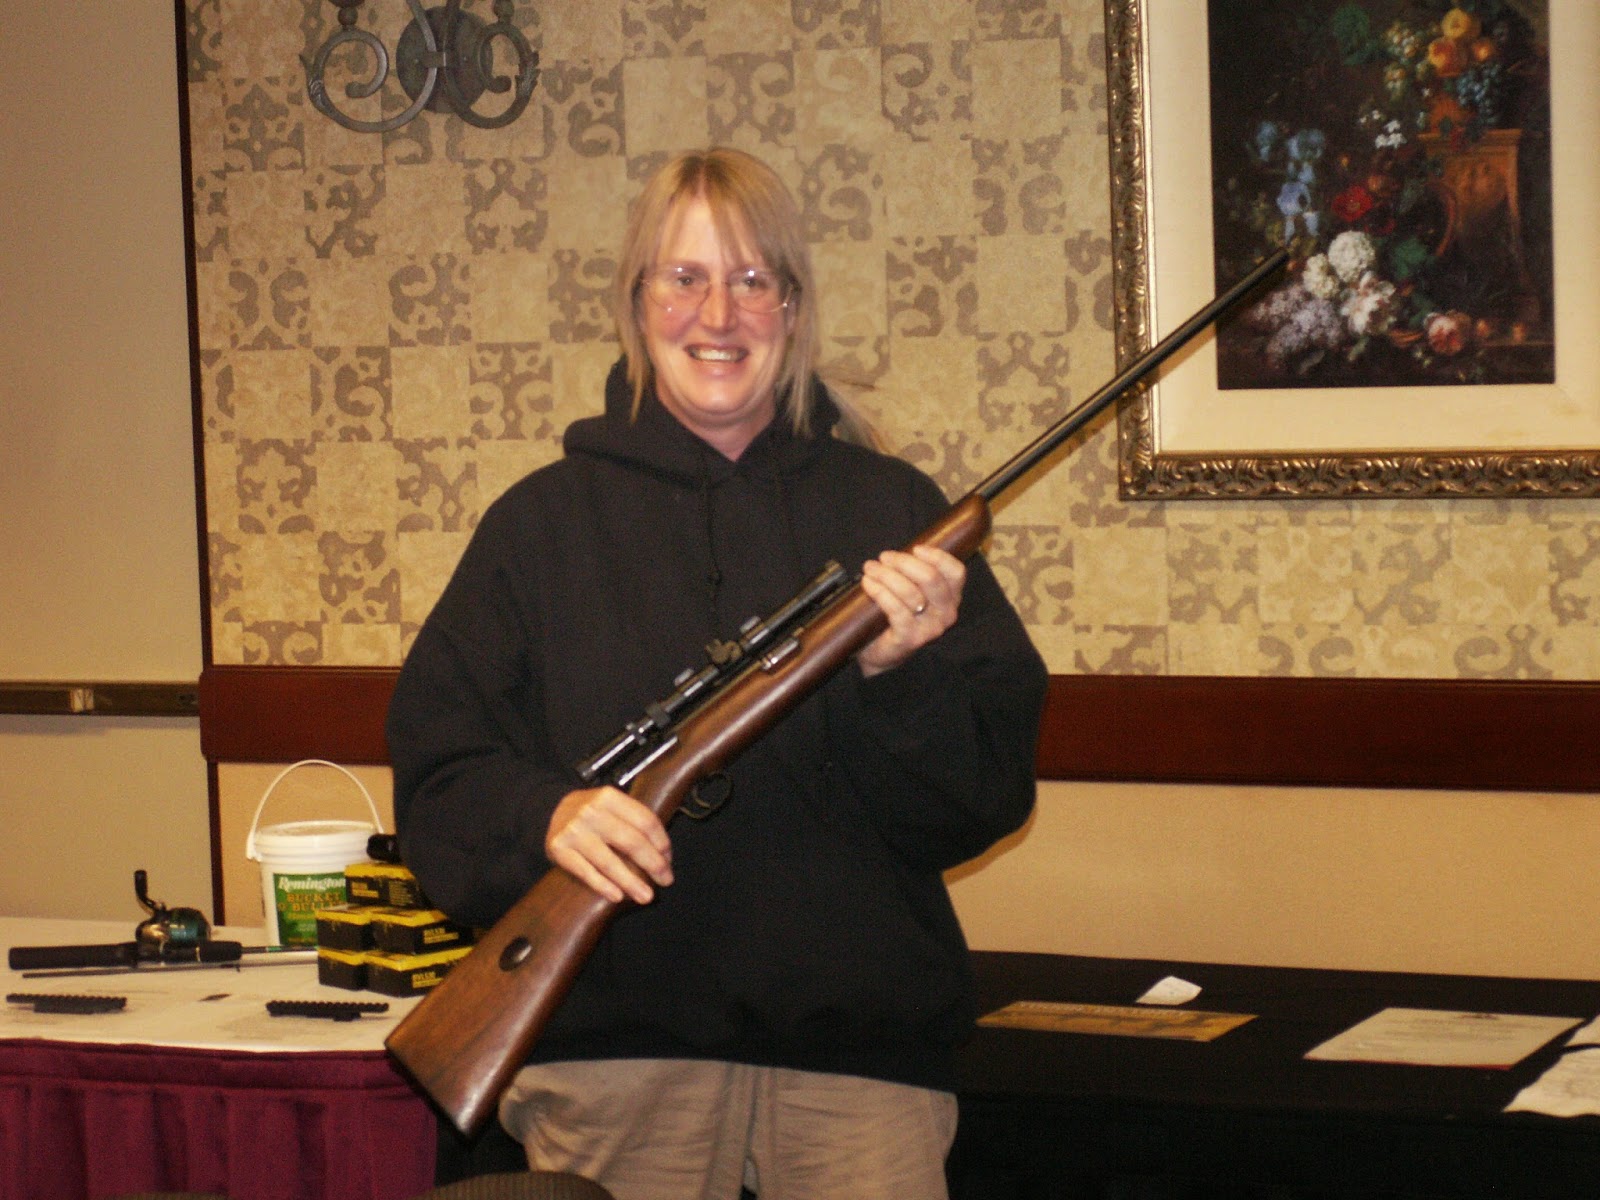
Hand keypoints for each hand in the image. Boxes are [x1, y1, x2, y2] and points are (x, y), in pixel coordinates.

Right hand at [546, 785, 673, 904]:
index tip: (668, 860)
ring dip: (631, 882)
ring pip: (609, 861)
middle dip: (653, 864)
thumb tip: (663, 854)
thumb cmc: (591, 813)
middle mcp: (591, 811)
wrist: (550, 811)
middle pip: (631, 841)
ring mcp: (573, 831)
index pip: (645, 821)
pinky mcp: (559, 849)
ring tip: (646, 896)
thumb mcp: (612, 806)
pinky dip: (603, 886)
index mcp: (609, 797)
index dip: (661, 843)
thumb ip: (634, 822)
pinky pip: (586, 872)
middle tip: (665, 880)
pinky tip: (617, 896)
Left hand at [856, 545, 964, 677]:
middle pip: (931, 578)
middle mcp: (946, 614)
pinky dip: (879, 591)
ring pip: (910, 591)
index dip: (937, 556)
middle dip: (904, 562)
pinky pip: (895, 609)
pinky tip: (868, 584)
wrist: (880, 651)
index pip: (956, 572)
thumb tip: (901, 551)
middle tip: (884, 557)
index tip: (914, 549)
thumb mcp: (912, 590)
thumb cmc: (896, 615)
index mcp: (951, 598)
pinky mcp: (910, 638)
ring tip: (870, 569)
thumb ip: (915, 572)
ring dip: (886, 575)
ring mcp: (929, 628)